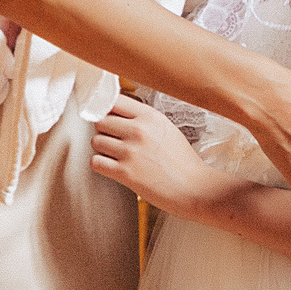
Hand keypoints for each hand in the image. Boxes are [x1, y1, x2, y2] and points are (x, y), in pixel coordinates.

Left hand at [91, 97, 224, 216]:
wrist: (195, 189)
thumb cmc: (182, 160)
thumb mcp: (166, 128)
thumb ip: (142, 118)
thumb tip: (116, 112)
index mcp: (150, 116)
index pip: (113, 100)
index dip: (106, 108)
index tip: (106, 116)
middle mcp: (138, 130)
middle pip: (100, 121)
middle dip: (104, 131)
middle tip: (114, 140)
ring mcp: (130, 152)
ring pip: (96, 141)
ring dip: (102, 148)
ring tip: (115, 155)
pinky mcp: (125, 173)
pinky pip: (96, 162)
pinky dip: (101, 165)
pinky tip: (113, 167)